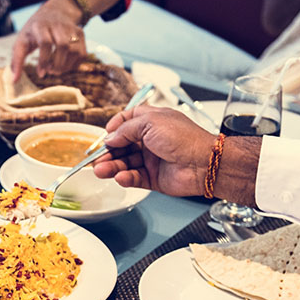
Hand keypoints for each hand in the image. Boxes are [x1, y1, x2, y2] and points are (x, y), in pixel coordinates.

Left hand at [9, 0, 85, 79]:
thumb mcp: (22, 41)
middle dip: (57, 65)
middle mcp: (58, 25)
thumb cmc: (34, 32)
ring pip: (75, 51)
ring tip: (56, 69)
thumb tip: (14, 81)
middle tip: (50, 72)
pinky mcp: (81, 34)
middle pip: (63, 46)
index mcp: (40, 25)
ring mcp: (71, 28)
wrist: (54, 11)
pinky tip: (65, 66)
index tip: (41, 74)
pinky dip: (74, 65)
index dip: (44, 60)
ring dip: (66, 66)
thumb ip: (17, 60)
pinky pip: (82, 54)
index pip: (45, 42)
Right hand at [92, 106, 214, 195]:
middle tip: (96, 159)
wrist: (203, 163)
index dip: (114, 128)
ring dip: (112, 167)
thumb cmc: (185, 139)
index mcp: (152, 122)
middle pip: (122, 146)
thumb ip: (126, 130)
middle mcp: (151, 140)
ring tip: (101, 171)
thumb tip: (110, 137)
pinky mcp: (154, 177)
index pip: (128, 122)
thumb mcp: (150, 123)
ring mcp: (152, 159)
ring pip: (125, 163)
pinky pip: (134, 178)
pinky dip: (126, 178)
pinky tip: (120, 177)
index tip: (105, 135)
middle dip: (108, 152)